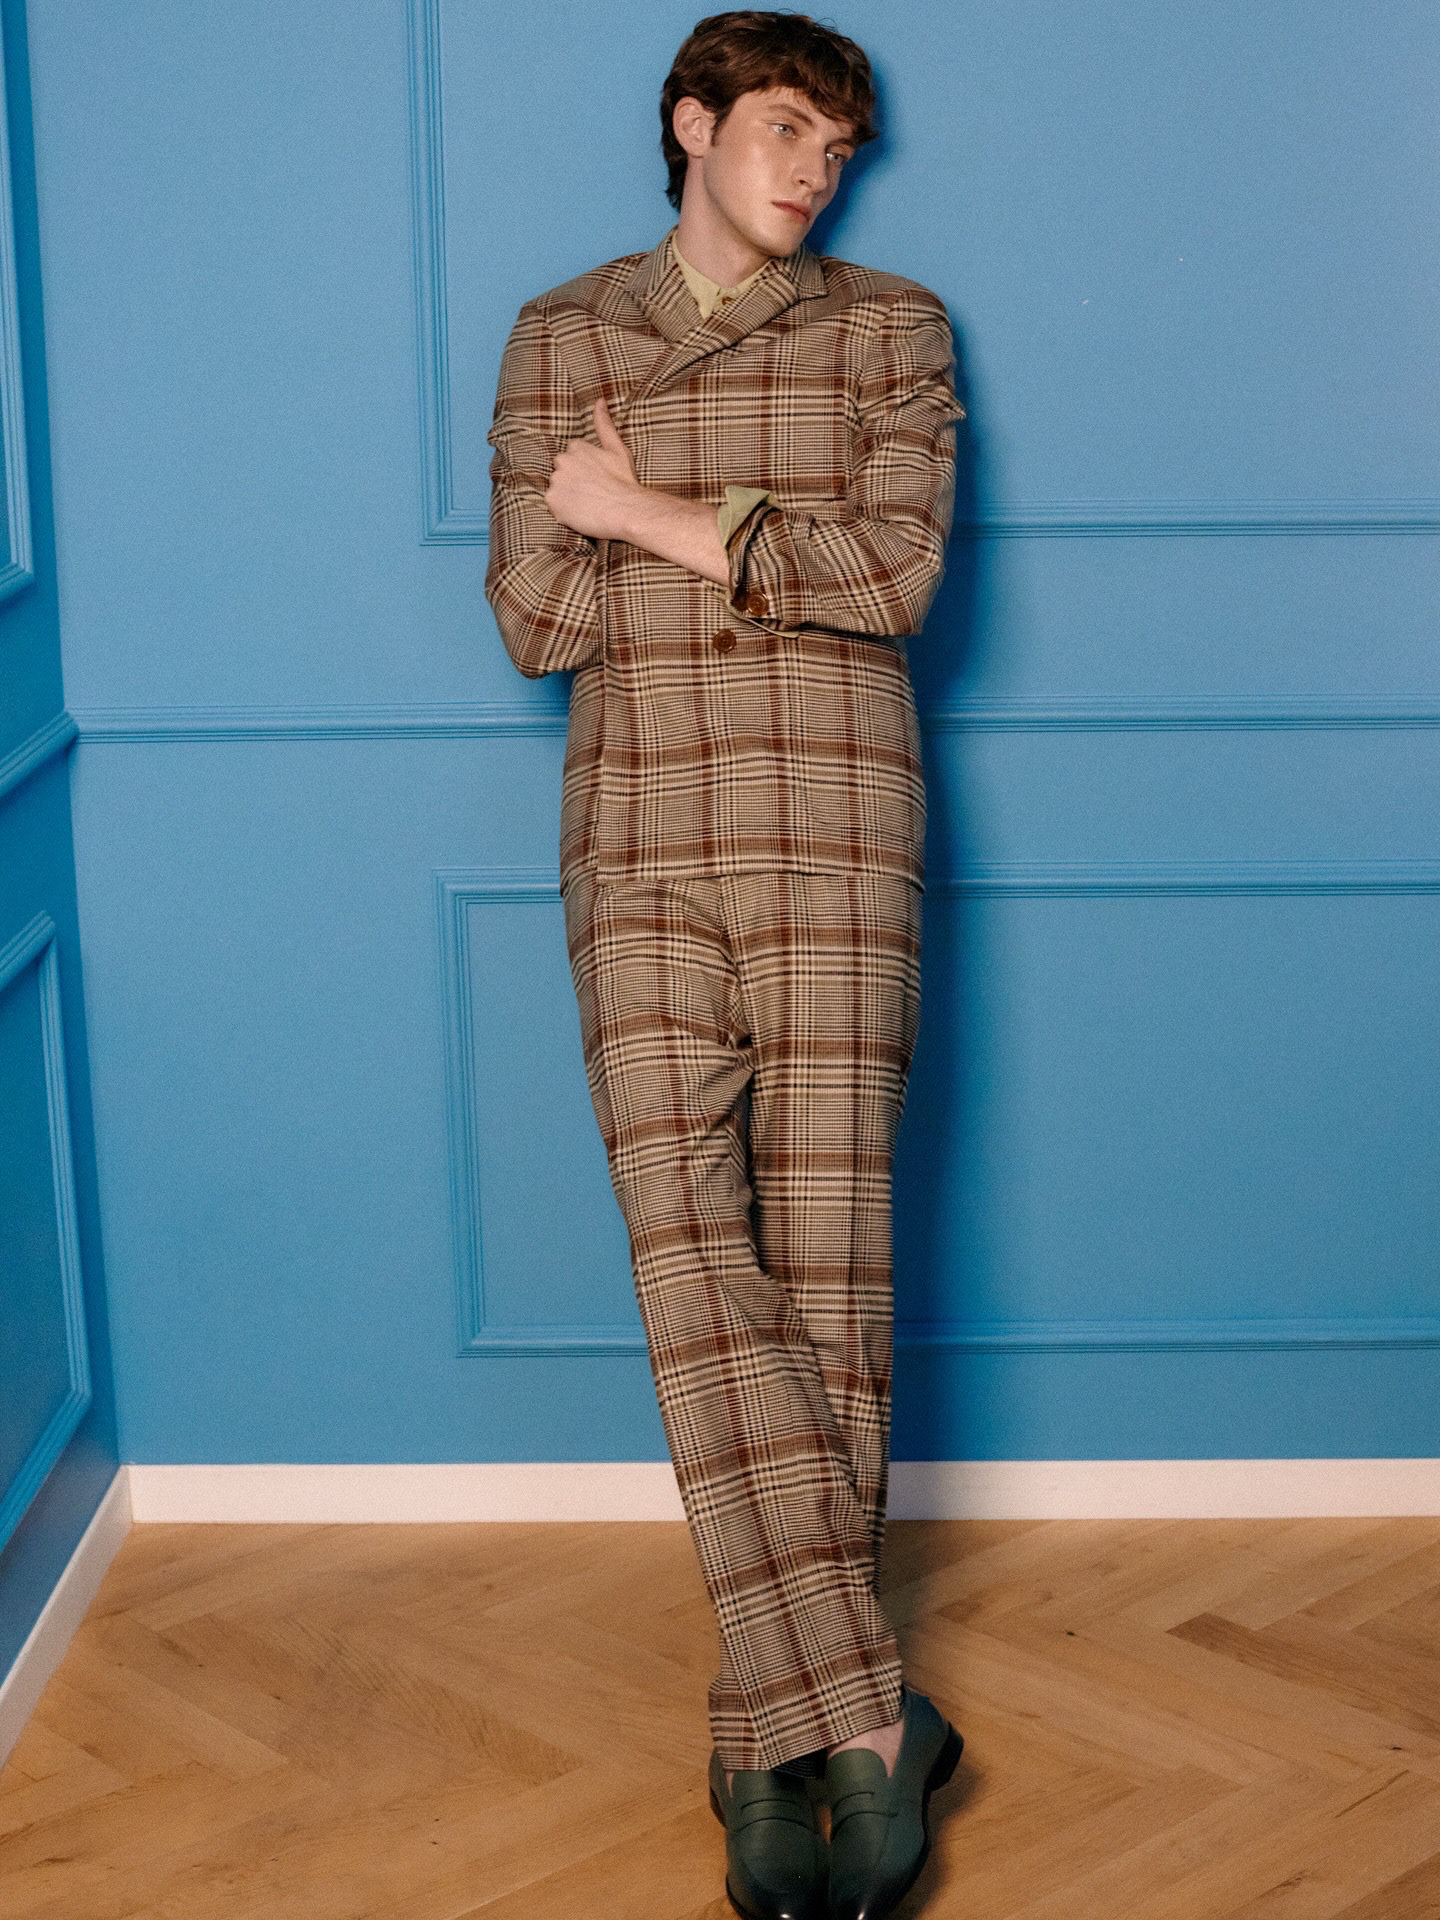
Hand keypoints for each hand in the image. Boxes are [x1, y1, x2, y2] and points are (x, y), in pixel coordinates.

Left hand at [544, 397, 642, 540]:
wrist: (626, 509)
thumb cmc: (624, 480)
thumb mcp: (617, 448)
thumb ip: (604, 424)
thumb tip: (599, 400)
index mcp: (575, 448)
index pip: (571, 459)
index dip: (584, 471)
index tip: (596, 480)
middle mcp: (562, 461)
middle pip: (561, 473)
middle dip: (572, 482)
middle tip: (592, 493)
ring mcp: (556, 482)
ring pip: (557, 490)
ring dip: (568, 497)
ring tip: (589, 504)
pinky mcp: (553, 502)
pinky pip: (555, 507)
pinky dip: (565, 512)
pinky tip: (582, 513)